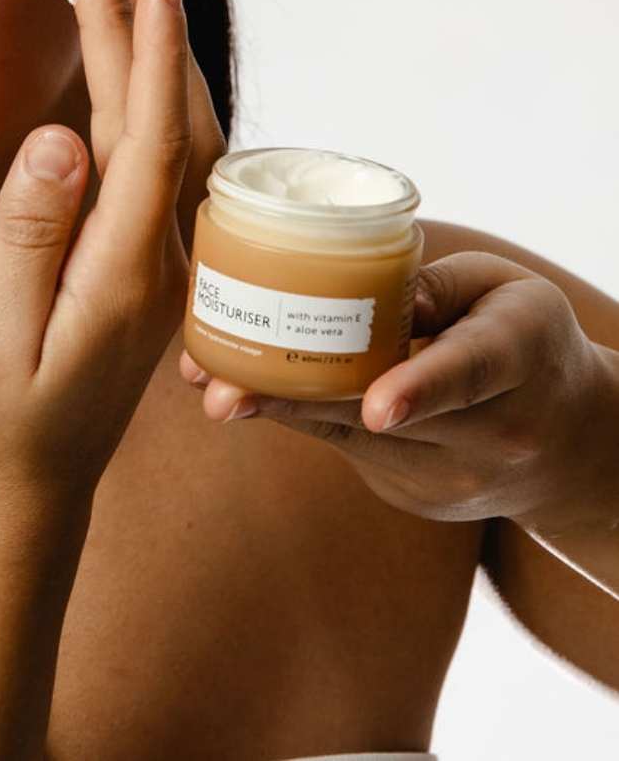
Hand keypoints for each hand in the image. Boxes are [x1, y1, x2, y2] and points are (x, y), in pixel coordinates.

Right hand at [0, 0, 221, 512]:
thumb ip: (28, 238)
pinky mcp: (138, 276)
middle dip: (140, 34)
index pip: (149, 139)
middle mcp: (159, 264)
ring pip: (174, 147)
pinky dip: (149, 111)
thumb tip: (58, 139)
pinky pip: (160, 174)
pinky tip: (132, 86)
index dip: (143, 53)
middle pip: (165, 126)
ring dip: (152, 66)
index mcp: (125, 273)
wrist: (25, 503)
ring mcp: (156, 270)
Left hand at [179, 251, 617, 530]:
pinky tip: (243, 392)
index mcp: (518, 358)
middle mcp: (491, 431)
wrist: (570, 442)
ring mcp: (451, 476)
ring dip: (273, 409)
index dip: (419, 389)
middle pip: (376, 415)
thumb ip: (434, 285)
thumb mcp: (503, 292)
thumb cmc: (526, 341)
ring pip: (346, 437)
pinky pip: (343, 449)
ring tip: (208, 387)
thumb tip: (355, 289)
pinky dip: (294, 416)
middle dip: (293, 401)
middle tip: (222, 392)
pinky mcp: (413, 493)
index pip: (469, 374)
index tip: (377, 408)